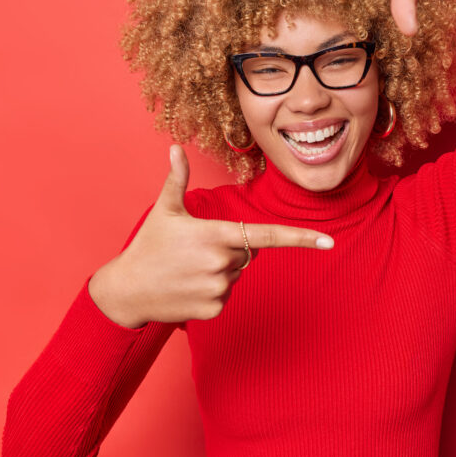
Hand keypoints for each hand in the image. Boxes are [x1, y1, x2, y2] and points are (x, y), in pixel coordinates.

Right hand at [89, 145, 333, 326]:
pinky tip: (188, 288)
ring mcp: (219, 288)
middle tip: (194, 251)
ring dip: (220, 271)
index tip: (328, 241)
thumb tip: (176, 148)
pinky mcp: (214, 309)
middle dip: (229, 249)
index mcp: (216, 234)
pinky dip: (212, 292)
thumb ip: (177, 179)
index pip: (267, 236)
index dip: (301, 238)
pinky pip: (227, 296)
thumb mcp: (165, 210)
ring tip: (188, 270)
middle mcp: (222, 262)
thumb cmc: (148, 246)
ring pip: (237, 274)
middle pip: (247, 253)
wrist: (127, 290)